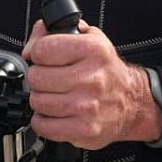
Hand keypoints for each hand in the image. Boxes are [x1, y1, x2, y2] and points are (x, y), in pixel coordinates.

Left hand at [22, 19, 161, 149]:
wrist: (131, 102)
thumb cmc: (105, 70)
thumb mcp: (89, 38)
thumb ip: (54, 32)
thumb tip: (30, 49)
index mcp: (93, 50)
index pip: (43, 49)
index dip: (38, 53)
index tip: (45, 58)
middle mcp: (92, 78)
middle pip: (36, 77)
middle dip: (39, 78)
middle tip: (51, 79)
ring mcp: (87, 106)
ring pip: (37, 101)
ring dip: (42, 99)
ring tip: (56, 96)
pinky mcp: (83, 129)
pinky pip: (43, 126)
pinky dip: (44, 121)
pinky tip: (56, 113)